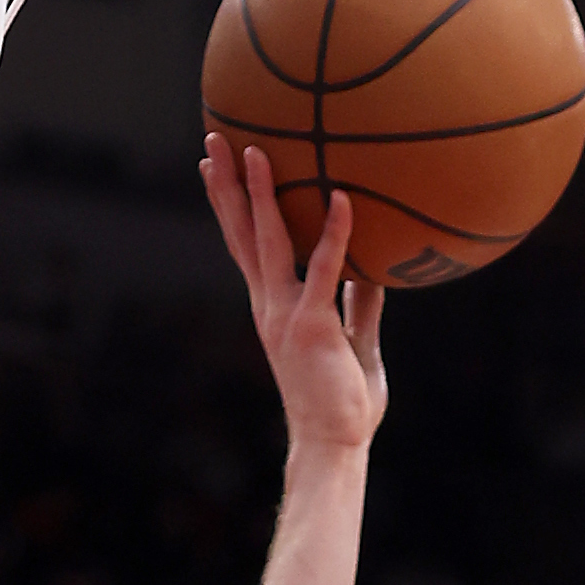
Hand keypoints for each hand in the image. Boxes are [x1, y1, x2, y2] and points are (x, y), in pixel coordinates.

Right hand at [203, 133, 387, 453]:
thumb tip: (372, 268)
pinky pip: (326, 269)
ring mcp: (286, 314)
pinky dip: (335, 233)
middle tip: (212, 140)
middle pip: (242, 234)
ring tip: (252, 149)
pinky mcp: (313, 326)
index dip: (232, 205)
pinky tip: (341, 196)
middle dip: (226, 186)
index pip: (247, 246)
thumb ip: (359, 302)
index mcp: (275, 307)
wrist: (335, 444)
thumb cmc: (344, 401)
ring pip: (267, 243)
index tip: (218, 166)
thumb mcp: (356, 342)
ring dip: (258, 195)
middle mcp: (270, 305)